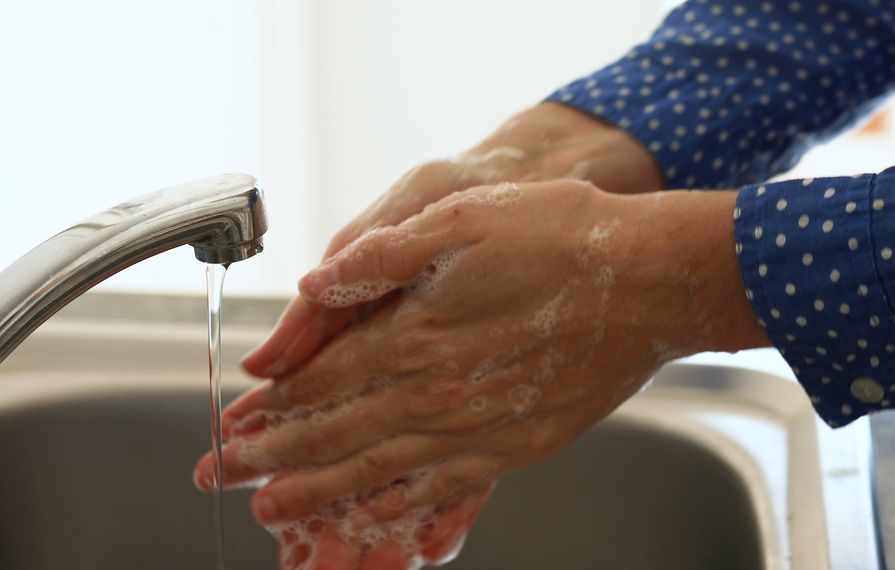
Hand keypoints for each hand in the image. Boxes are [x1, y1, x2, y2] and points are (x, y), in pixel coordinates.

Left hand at [205, 103, 661, 568]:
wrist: (651, 284)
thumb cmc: (564, 239)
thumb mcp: (462, 217)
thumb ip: (382, 254)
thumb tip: (316, 283)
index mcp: (416, 333)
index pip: (321, 381)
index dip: (270, 406)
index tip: (233, 424)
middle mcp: (438, 392)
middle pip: (335, 436)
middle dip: (271, 459)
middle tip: (224, 478)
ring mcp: (480, 427)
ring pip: (379, 472)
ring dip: (320, 493)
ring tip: (277, 513)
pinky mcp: (518, 445)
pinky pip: (443, 488)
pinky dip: (397, 507)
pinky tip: (373, 518)